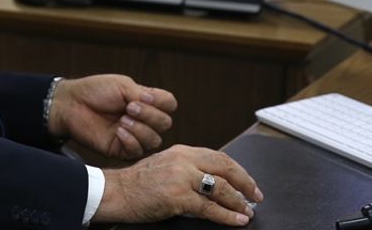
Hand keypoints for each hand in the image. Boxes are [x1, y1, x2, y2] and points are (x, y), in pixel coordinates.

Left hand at [48, 74, 176, 159]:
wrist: (72, 104)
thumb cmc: (95, 91)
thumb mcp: (123, 86)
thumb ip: (144, 96)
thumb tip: (161, 106)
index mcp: (146, 101)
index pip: (170, 104)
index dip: (162, 102)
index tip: (143, 96)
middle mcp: (143, 119)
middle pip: (166, 124)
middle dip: (150, 115)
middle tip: (129, 108)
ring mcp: (134, 135)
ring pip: (155, 140)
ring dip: (140, 129)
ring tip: (122, 121)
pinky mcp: (122, 150)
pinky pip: (138, 152)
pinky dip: (131, 141)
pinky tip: (118, 132)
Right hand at [92, 145, 262, 225]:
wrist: (115, 192)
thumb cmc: (136, 184)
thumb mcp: (165, 166)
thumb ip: (187, 169)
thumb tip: (214, 182)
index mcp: (182, 151)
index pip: (218, 156)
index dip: (237, 170)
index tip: (248, 182)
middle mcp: (183, 160)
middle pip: (225, 167)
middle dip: (245, 182)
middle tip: (256, 195)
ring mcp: (180, 177)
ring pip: (220, 187)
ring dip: (239, 201)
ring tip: (248, 210)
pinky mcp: (177, 197)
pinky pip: (209, 207)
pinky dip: (227, 215)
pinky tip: (237, 220)